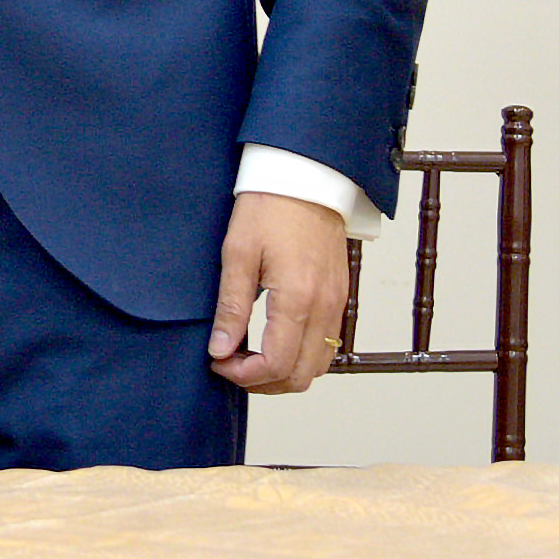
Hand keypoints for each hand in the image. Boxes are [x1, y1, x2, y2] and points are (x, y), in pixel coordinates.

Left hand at [209, 192, 348, 393]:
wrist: (305, 177)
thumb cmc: (270, 208)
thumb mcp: (237, 253)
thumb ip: (231, 306)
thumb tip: (221, 350)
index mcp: (297, 298)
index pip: (277, 364)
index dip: (244, 375)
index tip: (219, 362)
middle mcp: (324, 307)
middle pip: (301, 377)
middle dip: (263, 382)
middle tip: (231, 364)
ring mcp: (337, 304)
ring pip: (318, 367)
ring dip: (284, 373)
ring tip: (250, 357)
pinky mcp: (339, 297)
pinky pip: (327, 346)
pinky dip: (302, 357)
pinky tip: (274, 341)